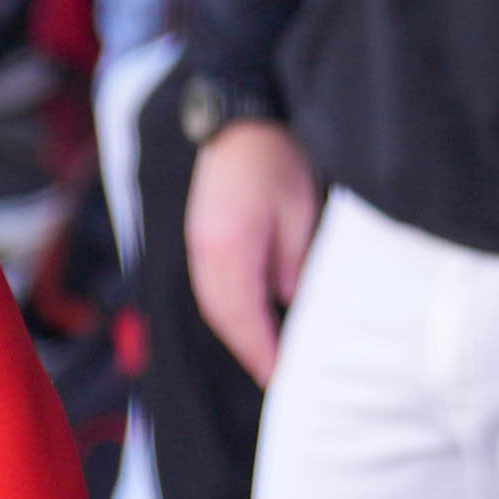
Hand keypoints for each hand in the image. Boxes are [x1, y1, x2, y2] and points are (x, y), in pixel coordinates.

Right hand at [179, 116, 317, 387]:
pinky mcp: (199, 240)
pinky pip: (211, 290)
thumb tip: (290, 302)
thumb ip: (293, 261)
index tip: (283, 377)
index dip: (263, 351)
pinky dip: (230, 314)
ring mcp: (197, 247)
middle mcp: (205, 254)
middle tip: (278, 378)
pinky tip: (249, 322)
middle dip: (250, 352)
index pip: (245, 316)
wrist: (239, 120)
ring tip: (266, 357)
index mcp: (230, 248)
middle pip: (224, 318)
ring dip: (239, 336)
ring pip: (215, 307)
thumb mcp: (301, 210)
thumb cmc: (275, 159)